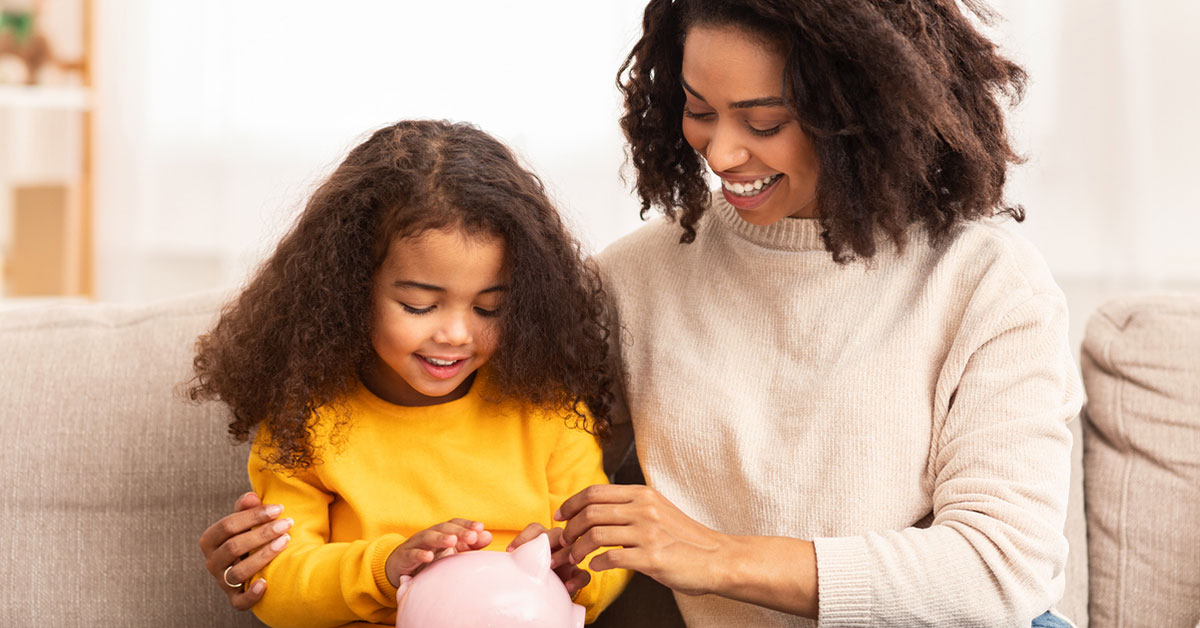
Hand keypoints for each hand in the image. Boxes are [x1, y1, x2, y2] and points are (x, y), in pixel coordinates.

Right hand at [199, 491, 293, 609]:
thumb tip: (252, 497)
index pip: (228, 526)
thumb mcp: (245, 521)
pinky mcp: (234, 598)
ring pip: (238, 572)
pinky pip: (239, 602)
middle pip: (234, 547)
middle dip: (263, 533)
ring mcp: (222, 581)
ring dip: (263, 556)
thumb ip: (246, 508)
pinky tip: (266, 582)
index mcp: (210, 540)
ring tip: (285, 541)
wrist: (250, 563)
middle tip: (287, 523)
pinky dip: (251, 594)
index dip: (253, 516)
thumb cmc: (248, 536)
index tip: (279, 509)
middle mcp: (212, 562)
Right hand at [385, 519, 492, 586]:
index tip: (480, 528)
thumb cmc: (430, 559)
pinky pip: (412, 554)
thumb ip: (470, 545)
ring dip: (440, 538)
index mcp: (441, 532)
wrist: (400, 568)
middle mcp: (429, 534)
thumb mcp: (451, 553)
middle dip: (459, 531)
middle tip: (472, 536)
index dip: (467, 524)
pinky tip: (429, 557)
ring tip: (452, 541)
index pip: (455, 523)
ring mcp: (416, 544)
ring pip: (428, 537)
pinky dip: (420, 554)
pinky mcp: (404, 557)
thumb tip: (488, 535)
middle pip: (444, 528)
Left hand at [508, 523, 590, 595]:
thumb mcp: (517, 565)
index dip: (525, 536)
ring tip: (551, 567)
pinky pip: (583, 574)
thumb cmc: (528, 576)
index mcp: (541, 540)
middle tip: (537, 555)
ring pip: (572, 548)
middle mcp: (556, 545)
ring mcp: (569, 558)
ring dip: (562, 556)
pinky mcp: (578, 574)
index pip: (536, 528)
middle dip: (547, 542)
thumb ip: (508, 559)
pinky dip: (577, 579)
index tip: (510, 550)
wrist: (547, 597)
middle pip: (556, 533)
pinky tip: (567, 587)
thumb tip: (481, 557)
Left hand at [554, 484, 727, 596]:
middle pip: (591, 511)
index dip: (571, 503)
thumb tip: (598, 508)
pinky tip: (596, 567)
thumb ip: (632, 506)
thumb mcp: (659, 509)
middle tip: (565, 540)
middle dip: (570, 528)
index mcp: (643, 494)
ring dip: (579, 548)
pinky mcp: (652, 557)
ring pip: (596, 535)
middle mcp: (644, 509)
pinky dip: (597, 563)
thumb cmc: (686, 538)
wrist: (717, 558)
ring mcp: (648, 533)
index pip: (595, 491)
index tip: (561, 515)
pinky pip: (612, 558)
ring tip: (576, 556)